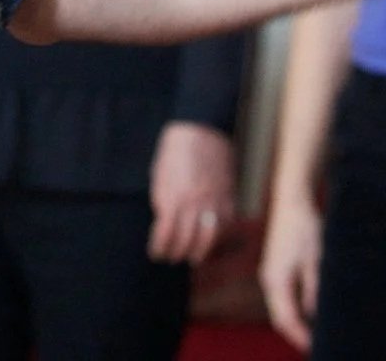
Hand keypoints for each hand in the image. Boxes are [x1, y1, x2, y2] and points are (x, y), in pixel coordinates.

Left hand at [147, 121, 237, 264]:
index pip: (164, 236)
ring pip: (210, 238)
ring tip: (193, 257)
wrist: (200, 128)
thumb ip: (163, 203)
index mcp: (172, 198)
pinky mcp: (229, 196)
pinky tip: (212, 240)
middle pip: (186, 241)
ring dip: (200, 252)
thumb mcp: (159, 177)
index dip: (159, 250)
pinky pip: (227, 224)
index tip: (156, 253)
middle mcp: (193, 203)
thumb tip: (165, 225)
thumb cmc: (174, 151)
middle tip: (172, 257)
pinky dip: (219, 236)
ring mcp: (213, 201)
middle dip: (177, 253)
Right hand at [257, 189, 322, 350]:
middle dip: (296, 334)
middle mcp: (269, 280)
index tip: (315, 349)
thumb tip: (316, 315)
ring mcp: (271, 273)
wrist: (293, 199)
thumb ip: (315, 291)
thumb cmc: (305, 227)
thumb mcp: (316, 261)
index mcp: (276, 281)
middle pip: (280, 318)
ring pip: (281, 308)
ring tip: (314, 334)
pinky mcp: (276, 267)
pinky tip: (309, 313)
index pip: (286, 320)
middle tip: (316, 346)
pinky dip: (294, 309)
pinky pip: (283, 297)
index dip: (301, 338)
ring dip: (295, 322)